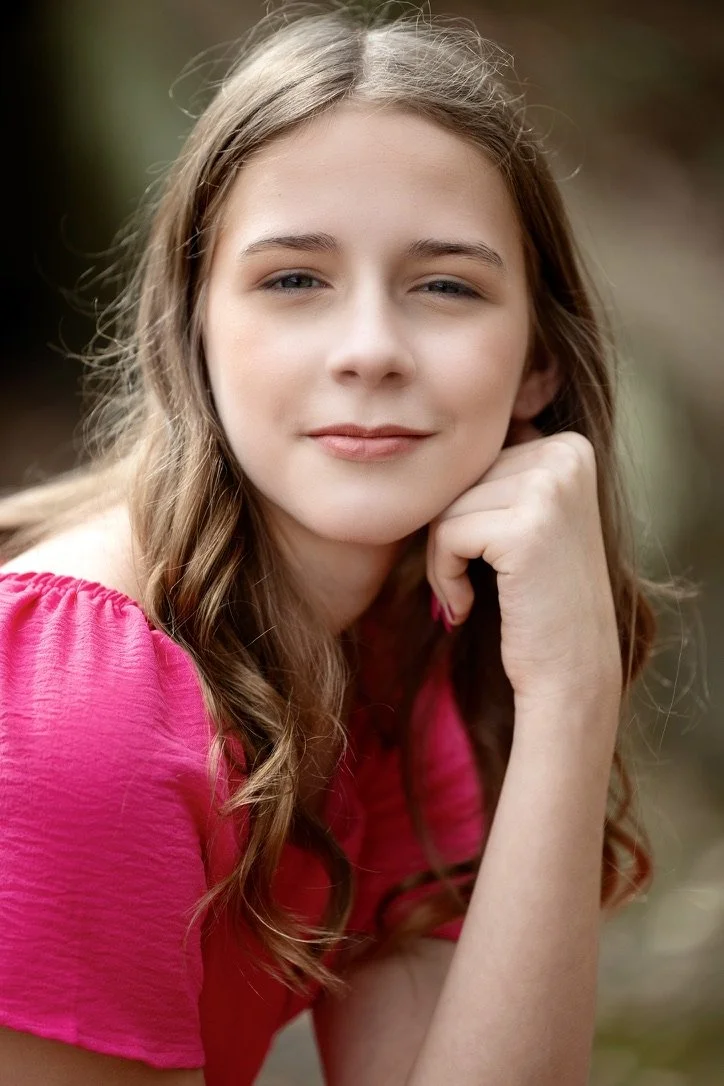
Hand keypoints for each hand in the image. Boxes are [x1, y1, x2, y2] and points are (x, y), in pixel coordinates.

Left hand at [426, 422, 622, 708]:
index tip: (484, 560)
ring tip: (468, 595)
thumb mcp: (523, 518)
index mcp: (568, 445)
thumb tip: (430, 433)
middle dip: (447, 535)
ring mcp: (551, 487)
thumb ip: (494, 474)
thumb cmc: (534, 601)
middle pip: (459, 478)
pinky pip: (447, 533)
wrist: (570, 672)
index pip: (474, 460)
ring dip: (441, 558)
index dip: (463, 514)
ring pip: (447, 504)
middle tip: (466, 585)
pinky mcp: (527, 526)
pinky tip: (468, 605)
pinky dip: (443, 575)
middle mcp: (567, 455)